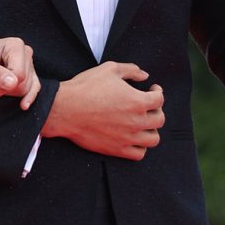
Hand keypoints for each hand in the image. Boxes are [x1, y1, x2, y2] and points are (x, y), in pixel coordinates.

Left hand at [0, 37, 40, 109]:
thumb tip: (14, 83)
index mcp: (16, 45)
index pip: (22, 75)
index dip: (5, 87)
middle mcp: (24, 52)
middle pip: (26, 82)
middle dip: (4, 91)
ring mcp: (24, 63)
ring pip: (26, 88)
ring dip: (5, 94)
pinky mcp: (21, 73)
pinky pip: (26, 89)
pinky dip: (13, 96)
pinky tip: (3, 99)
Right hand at [42, 61, 164, 159]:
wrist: (64, 109)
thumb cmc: (85, 88)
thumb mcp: (109, 69)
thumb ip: (131, 70)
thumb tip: (144, 75)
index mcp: (137, 101)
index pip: (160, 100)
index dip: (158, 92)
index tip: (152, 90)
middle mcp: (135, 121)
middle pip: (159, 120)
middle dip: (156, 110)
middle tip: (148, 106)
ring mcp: (127, 137)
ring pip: (153, 139)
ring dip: (151, 130)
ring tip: (143, 123)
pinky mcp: (116, 149)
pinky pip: (139, 154)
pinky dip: (140, 147)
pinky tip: (133, 137)